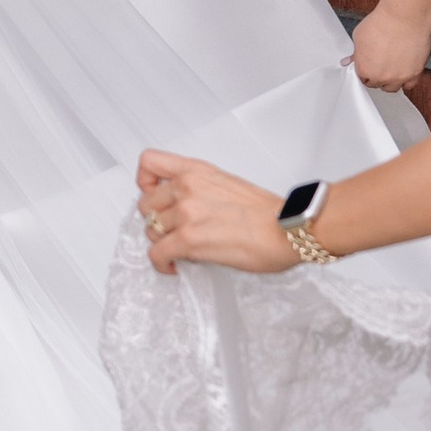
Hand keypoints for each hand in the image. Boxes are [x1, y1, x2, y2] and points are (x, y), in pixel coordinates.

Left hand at [137, 150, 294, 275]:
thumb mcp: (226, 183)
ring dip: (162, 243)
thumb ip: (198, 187)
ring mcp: (186, 212)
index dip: (144, 183)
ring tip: (178, 250)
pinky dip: (161, 264)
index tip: (152, 196)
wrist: (286, 228)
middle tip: (172, 231)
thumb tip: (182, 205)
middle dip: (157, 220)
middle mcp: (187, 187)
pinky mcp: (188, 240)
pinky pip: (156, 254)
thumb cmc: (267, 212)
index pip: (148, 163)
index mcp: (196, 170)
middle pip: (145, 205)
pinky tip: (173, 267)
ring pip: (150, 230)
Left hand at [346, 4, 430, 92]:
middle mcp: (382, 76)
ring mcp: (399, 76)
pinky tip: (403, 72)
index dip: (365, 70)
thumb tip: (351, 59)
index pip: (362, 78)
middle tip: (379, 64)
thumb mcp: (359, 35)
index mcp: (365, 69)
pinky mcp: (415, 72)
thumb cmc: (382, 22)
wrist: (404, 17)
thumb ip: (356, 52)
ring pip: (392, 87)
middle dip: (376, 75)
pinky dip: (406, 80)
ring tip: (390, 68)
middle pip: (377, 84)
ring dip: (390, 80)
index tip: (368, 65)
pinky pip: (410, 84)